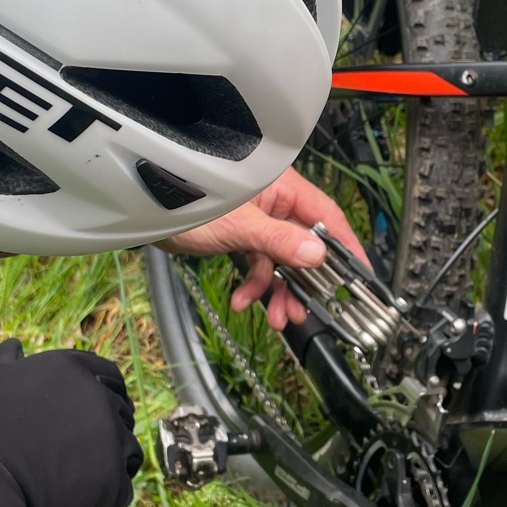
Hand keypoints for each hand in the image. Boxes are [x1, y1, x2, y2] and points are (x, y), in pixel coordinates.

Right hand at [0, 339, 142, 506]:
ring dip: (110, 467)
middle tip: (81, 455)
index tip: (95, 415)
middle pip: (122, 413)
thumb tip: (13, 346)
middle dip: (108, 432)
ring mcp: (109, 435)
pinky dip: (104, 501)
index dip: (106, 396)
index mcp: (73, 368)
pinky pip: (122, 491)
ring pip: (128, 451)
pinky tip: (75, 505)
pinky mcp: (112, 477)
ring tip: (78, 483)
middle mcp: (98, 396)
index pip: (109, 376)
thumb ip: (10, 363)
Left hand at [158, 168, 368, 329]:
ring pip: (282, 260)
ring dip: (281, 291)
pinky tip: (243, 302)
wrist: (145, 210)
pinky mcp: (241, 234)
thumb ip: (280, 242)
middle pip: (306, 244)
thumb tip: (318, 257)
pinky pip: (258, 263)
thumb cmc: (190, 203)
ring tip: (278, 319)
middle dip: (306, 282)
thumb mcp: (240, 226)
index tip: (360, 276)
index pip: (328, 217)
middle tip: (310, 310)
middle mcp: (276, 201)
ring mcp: (259, 219)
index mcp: (284, 187)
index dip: (346, 247)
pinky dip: (254, 285)